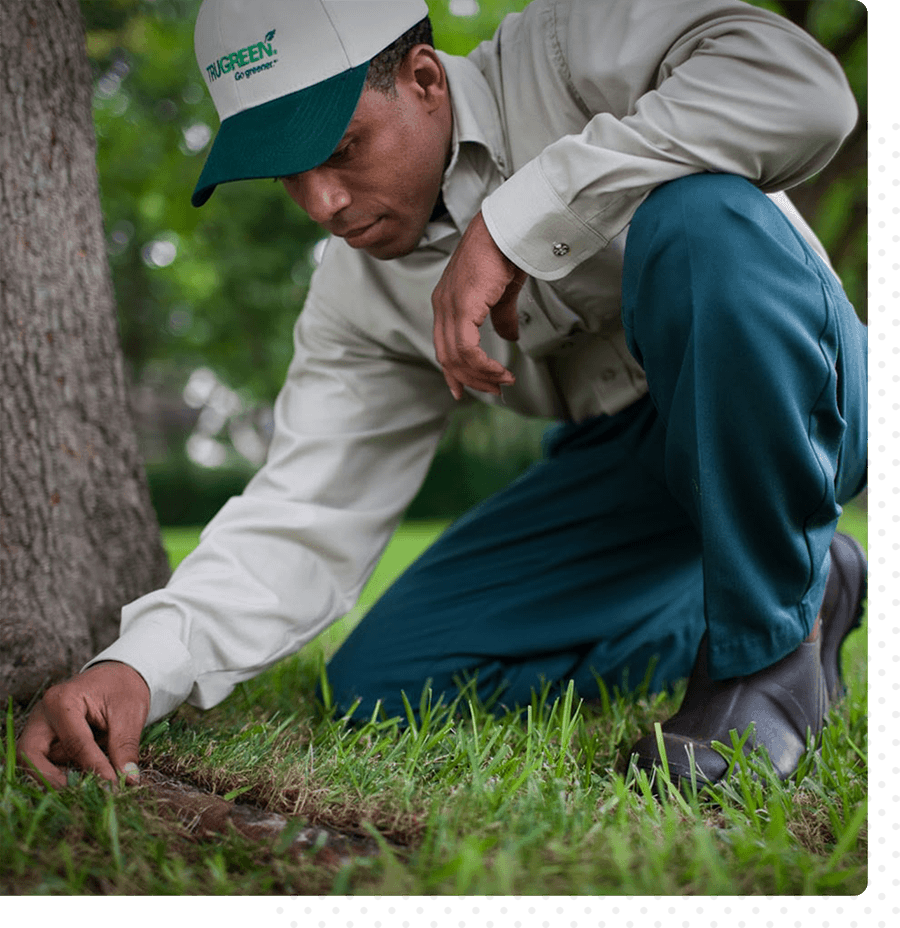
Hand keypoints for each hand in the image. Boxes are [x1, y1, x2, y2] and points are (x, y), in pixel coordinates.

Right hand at [16, 662, 149, 788]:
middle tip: (79, 792)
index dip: (93, 767)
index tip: (111, 786)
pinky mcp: (42, 736)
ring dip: (65, 770)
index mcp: (63, 700)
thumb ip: (125, 748)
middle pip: (31, 755)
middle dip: (51, 778)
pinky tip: (84, 770)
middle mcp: (43, 713)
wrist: (117, 676)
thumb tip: (128, 779)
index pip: (75, 743)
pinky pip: (44, 760)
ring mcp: (39, 725)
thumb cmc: (123, 689)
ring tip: (97, 767)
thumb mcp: (130, 715)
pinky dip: (61, 770)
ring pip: (40, 760)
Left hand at [432, 211, 526, 398]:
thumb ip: (501, 317)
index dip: (454, 371)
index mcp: (447, 301)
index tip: (465, 389)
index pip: (443, 345)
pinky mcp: (461, 307)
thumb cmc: (504, 251)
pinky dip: (483, 365)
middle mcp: (442, 306)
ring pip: (456, 357)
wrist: (507, 229)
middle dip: (470, 379)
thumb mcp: (502, 293)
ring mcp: (449, 307)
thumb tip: (509, 337)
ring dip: (481, 375)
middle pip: (447, 356)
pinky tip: (499, 371)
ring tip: (502, 382)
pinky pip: (466, 349)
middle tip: (494, 390)